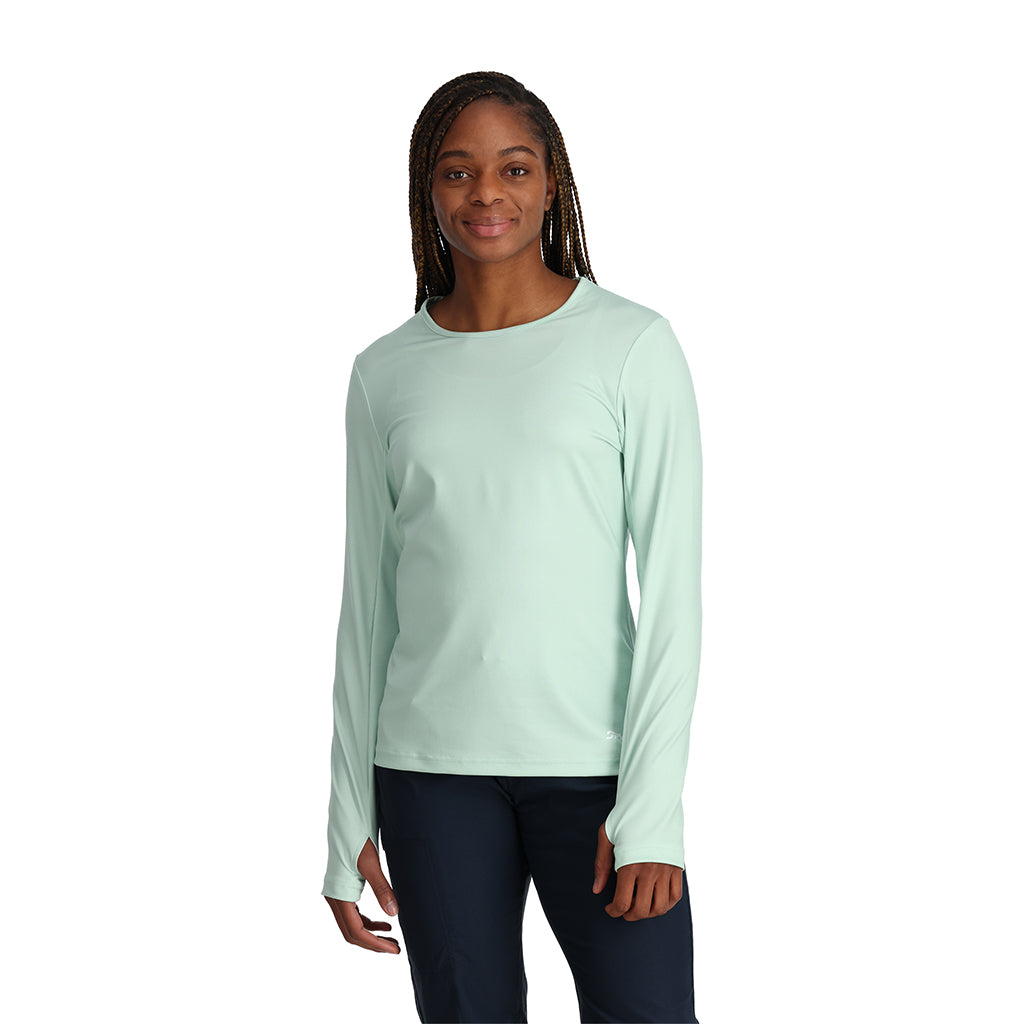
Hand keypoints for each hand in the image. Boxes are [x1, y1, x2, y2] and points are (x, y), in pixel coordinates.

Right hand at [323, 837, 401, 953]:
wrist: (347, 821)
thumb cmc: (356, 838)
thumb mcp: (371, 863)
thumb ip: (382, 888)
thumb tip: (394, 913)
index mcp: (339, 895)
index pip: (356, 930)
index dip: (375, 943)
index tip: (394, 949)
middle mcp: (334, 898)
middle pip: (352, 932)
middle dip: (373, 944)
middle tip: (395, 948)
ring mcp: (337, 894)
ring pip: (352, 924)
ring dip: (371, 934)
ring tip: (392, 938)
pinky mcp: (343, 888)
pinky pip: (353, 913)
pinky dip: (368, 922)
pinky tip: (384, 922)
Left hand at [592, 819, 683, 920]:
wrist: (652, 802)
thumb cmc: (626, 818)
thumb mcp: (606, 836)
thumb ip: (601, 865)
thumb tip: (597, 890)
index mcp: (629, 864)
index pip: (622, 902)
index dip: (614, 911)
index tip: (610, 909)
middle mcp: (649, 871)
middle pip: (641, 909)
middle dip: (629, 915)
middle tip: (623, 911)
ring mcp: (665, 870)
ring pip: (660, 907)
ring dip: (648, 913)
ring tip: (639, 907)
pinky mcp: (677, 867)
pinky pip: (675, 896)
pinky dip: (666, 905)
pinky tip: (656, 901)